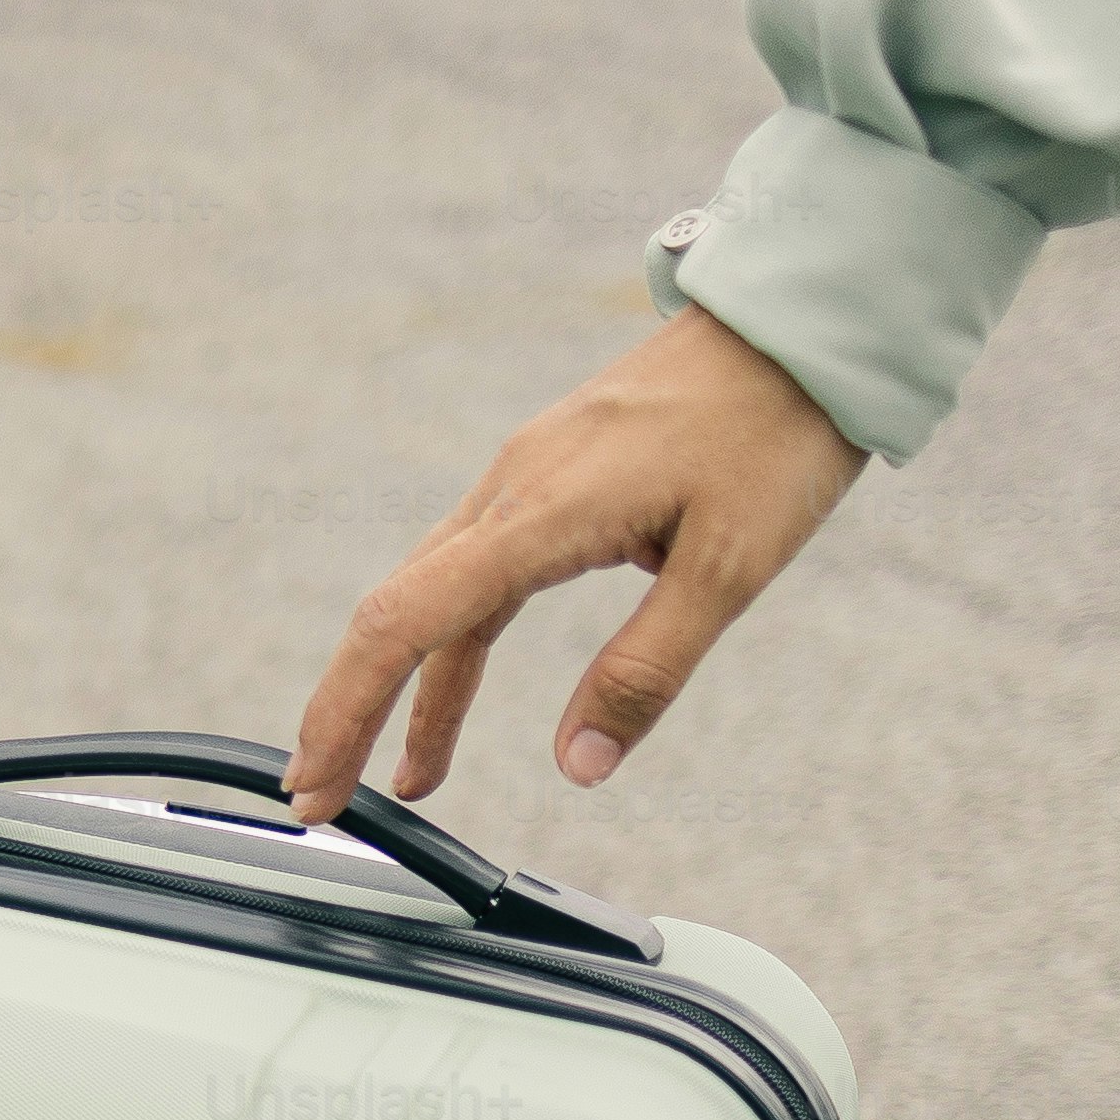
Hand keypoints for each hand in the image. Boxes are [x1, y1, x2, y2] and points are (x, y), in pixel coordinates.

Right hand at [284, 307, 867, 821]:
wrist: (801, 323)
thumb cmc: (774, 430)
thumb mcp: (730, 568)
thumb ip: (645, 671)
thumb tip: (578, 766)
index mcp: (542, 514)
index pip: (406, 623)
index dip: (349, 711)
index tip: (318, 785)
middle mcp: (512, 489)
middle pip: (395, 612)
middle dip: (352, 711)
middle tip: (325, 796)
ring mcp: (526, 476)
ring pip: (437, 595)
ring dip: (410, 686)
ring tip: (413, 771)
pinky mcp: (552, 473)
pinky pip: (476, 568)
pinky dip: (454, 640)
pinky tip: (463, 678)